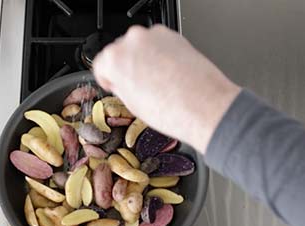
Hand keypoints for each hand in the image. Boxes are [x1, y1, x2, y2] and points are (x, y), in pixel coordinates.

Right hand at [93, 25, 240, 151]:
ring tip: (156, 83)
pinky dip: (160, 55)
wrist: (205, 107)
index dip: (106, 78)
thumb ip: (121, 87)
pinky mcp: (173, 36)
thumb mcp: (133, 105)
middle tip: (136, 86)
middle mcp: (133, 42)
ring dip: (143, 59)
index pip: (100, 64)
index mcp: (115, 59)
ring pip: (140, 46)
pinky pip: (159, 44)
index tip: (112, 84)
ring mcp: (154, 36)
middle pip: (120, 51)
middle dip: (126, 67)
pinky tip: (168, 75)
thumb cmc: (172, 110)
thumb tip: (122, 82)